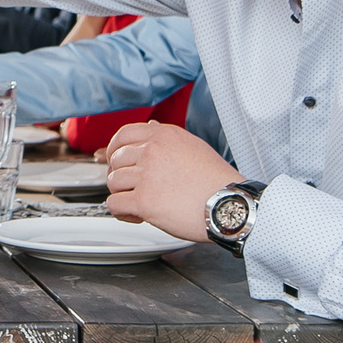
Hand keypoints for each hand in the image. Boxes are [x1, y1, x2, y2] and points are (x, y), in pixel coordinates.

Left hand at [99, 121, 237, 240]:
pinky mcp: (144, 200)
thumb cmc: (216, 182)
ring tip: (141, 204)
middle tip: (135, 188)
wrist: (229, 205)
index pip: (124, 135)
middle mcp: (152, 151)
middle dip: (122, 176)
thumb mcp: (194, 146)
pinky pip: (114, 204)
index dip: (116, 150)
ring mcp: (147, 175)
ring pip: (113, 182)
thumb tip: (151, 127)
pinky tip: (137, 215)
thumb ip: (167, 138)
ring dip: (124, 195)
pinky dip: (122, 212)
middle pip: (116, 160)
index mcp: (164, 136)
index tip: (117, 161)